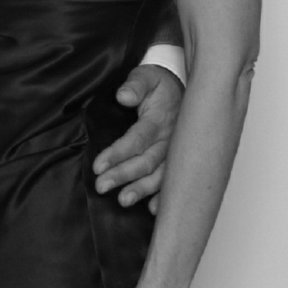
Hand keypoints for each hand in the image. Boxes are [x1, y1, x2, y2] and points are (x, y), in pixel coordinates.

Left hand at [93, 64, 183, 211]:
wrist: (190, 93)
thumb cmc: (161, 86)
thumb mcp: (148, 76)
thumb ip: (135, 84)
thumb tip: (123, 96)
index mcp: (160, 120)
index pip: (137, 139)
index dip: (118, 153)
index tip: (98, 166)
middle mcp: (170, 140)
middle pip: (146, 161)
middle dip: (123, 176)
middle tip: (101, 186)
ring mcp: (177, 153)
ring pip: (160, 176)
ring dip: (142, 190)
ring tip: (123, 201)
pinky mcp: (180, 162)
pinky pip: (174, 182)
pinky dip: (165, 197)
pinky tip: (154, 210)